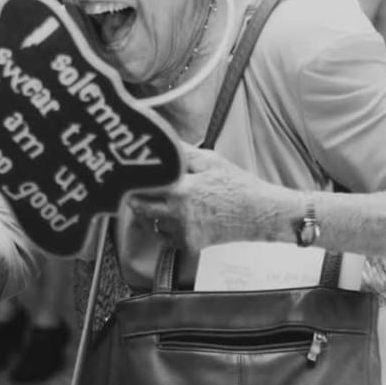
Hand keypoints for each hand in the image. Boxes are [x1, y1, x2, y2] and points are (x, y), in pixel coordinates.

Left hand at [128, 146, 274, 253]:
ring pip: (150, 224)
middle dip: (134, 197)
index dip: (132, 179)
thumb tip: (161, 140)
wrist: (258, 213)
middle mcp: (178, 213)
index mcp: (181, 189)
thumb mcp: (210, 161)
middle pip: (139, 207)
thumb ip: (182, 152)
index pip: (143, 185)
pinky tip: (171, 218)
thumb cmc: (236, 184)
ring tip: (155, 203)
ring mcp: (183, 231)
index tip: (127, 174)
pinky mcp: (189, 244)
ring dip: (148, 214)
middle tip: (134, 189)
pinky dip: (163, 229)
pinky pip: (164, 239)